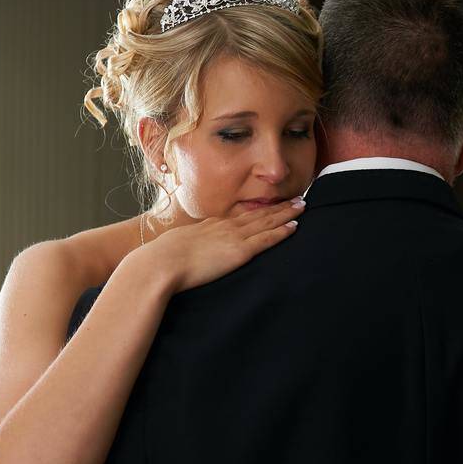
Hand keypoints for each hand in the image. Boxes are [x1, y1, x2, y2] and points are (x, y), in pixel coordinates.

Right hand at [143, 198, 305, 291]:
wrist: (160, 264)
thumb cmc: (161, 260)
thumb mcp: (175, 247)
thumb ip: (186, 248)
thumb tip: (184, 253)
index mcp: (211, 226)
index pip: (241, 217)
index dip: (258, 211)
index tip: (271, 205)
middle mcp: (225, 227)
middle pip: (258, 214)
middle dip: (279, 207)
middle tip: (297, 199)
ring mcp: (234, 237)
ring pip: (267, 222)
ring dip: (286, 214)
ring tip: (302, 206)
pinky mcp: (240, 251)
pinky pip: (267, 239)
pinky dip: (282, 231)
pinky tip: (294, 226)